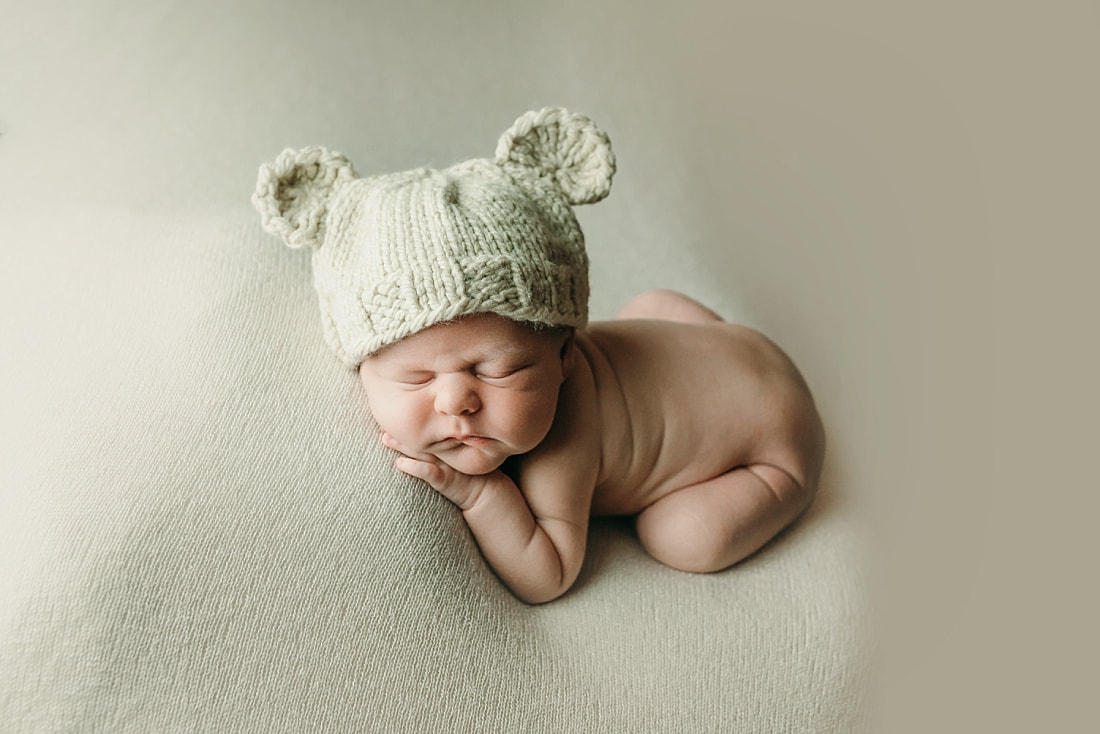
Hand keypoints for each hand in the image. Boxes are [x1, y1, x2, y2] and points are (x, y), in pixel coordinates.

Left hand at [380, 430, 504, 510]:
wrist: (491, 496)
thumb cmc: (475, 476)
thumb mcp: (461, 455)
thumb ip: (451, 442)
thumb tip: (434, 429)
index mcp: (450, 444)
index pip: (429, 429)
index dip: (412, 420)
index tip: (394, 411)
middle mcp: (448, 452)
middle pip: (421, 437)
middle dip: (402, 429)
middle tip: (383, 419)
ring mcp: (448, 466)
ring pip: (422, 452)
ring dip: (403, 445)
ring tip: (385, 438)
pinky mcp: (447, 481)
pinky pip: (430, 473)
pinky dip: (415, 468)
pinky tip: (401, 465)